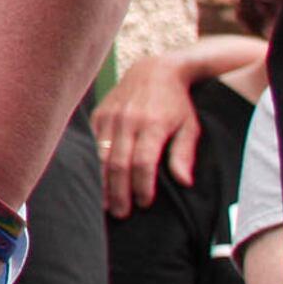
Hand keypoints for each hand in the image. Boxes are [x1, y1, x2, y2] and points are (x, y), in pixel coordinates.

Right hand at [95, 48, 235, 217]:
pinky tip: (94, 181)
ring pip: (101, 156)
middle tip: (120, 213)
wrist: (155, 70)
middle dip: (118, 191)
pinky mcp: (99, 114)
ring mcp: (111, 116)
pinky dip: (92, 164)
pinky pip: (92, 144)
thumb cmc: (177, 103)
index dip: (142, 185)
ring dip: (102, 182)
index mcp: (154, 124)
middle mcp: (129, 120)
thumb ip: (184, 154)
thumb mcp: (190, 126)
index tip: (145, 203)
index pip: (144, 162)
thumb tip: (183, 182)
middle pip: (118, 163)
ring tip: (104, 204)